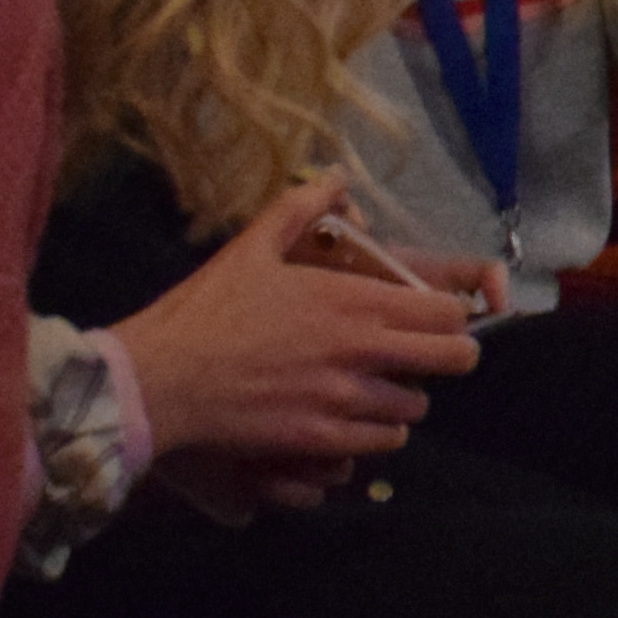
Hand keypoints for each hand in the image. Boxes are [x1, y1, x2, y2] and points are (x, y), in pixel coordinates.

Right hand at [111, 178, 481, 499]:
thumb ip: (300, 207)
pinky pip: (383, 441)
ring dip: (404, 396)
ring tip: (379, 388)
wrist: (162, 379)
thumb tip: (336, 177)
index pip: (446, 311)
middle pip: (454, 358)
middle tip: (427, 355)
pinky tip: (355, 419)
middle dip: (450, 355)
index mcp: (352, 300)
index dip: (449, 315)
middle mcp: (360, 350)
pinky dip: (376, 432)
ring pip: (417, 405)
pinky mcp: (322, 441)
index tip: (435, 317)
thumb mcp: (252, 247)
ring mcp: (344, 400)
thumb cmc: (206, 311)